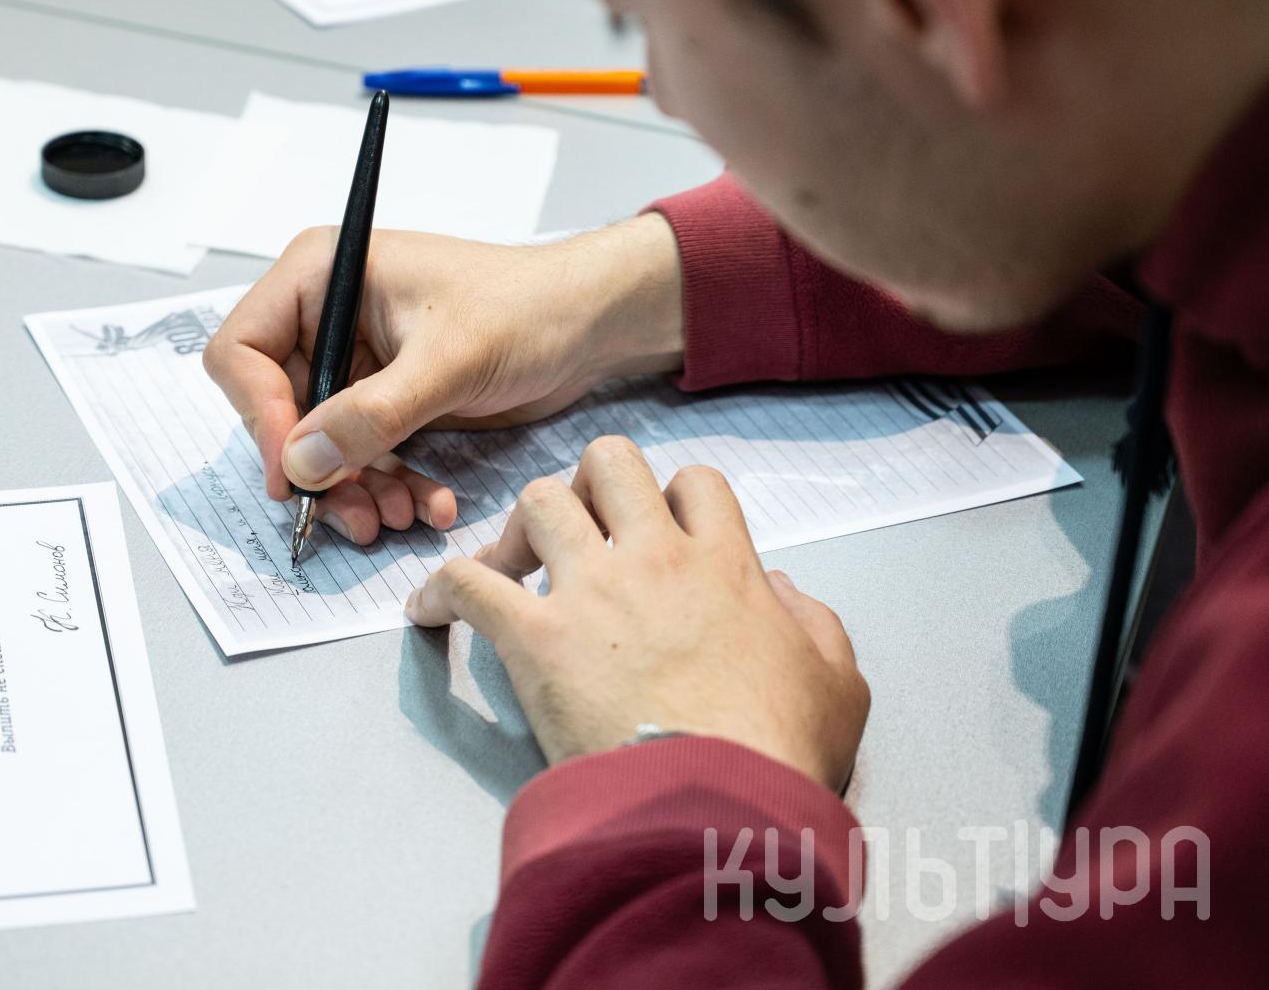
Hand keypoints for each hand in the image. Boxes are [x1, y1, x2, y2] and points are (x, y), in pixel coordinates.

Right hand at [203, 217, 683, 545]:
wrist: (588, 324)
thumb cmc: (526, 309)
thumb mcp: (447, 361)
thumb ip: (372, 413)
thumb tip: (300, 463)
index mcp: (319, 274)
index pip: (241, 352)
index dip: (259, 416)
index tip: (296, 473)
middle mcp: (324, 315)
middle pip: (276, 410)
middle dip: (319, 469)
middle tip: (359, 516)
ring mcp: (353, 360)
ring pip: (320, 445)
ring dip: (355, 489)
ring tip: (399, 517)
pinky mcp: (385, 397)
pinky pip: (362, 455)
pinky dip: (388, 485)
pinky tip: (428, 504)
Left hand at [404, 436, 869, 791]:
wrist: (719, 805)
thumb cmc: (781, 752)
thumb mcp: (839, 684)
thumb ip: (815, 622)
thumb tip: (778, 588)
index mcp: (726, 564)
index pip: (694, 481)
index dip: (672, 496)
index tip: (658, 533)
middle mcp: (654, 558)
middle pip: (608, 461)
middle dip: (588, 482)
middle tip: (579, 529)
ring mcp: (590, 592)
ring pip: (538, 501)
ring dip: (521, 527)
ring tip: (513, 566)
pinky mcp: (534, 638)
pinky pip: (468, 583)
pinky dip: (441, 589)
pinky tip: (429, 610)